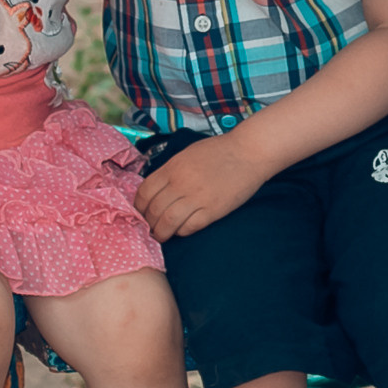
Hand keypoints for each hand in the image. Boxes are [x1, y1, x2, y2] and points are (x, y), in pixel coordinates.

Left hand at [136, 133, 269, 241]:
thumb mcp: (187, 154)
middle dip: (148, 223)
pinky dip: (182, 232)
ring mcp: (197, 198)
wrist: (249, 152)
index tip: (141, 213)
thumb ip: (170, 171)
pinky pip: (189, 227)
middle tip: (150, 228)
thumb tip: (155, 190)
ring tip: (162, 235)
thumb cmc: (218, 151)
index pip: (144, 192)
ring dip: (161, 233)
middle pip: (153, 210)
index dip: (138, 207)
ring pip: (168, 223)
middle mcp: (181, 183)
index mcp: (172, 168)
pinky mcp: (213, 210)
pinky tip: (182, 230)